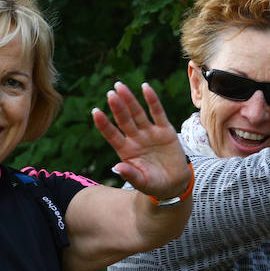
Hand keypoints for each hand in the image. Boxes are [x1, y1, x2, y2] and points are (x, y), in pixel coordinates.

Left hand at [91, 82, 189, 200]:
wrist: (174, 184)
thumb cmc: (154, 184)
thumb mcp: (142, 183)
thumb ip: (130, 175)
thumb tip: (116, 168)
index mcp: (126, 151)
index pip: (112, 134)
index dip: (104, 124)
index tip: (95, 112)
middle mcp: (135, 138)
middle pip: (124, 120)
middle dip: (117, 107)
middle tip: (110, 93)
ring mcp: (149, 133)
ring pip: (137, 113)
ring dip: (129, 100)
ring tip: (120, 86)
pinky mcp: (164, 130)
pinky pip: (157, 113)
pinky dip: (152, 100)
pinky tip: (145, 87)